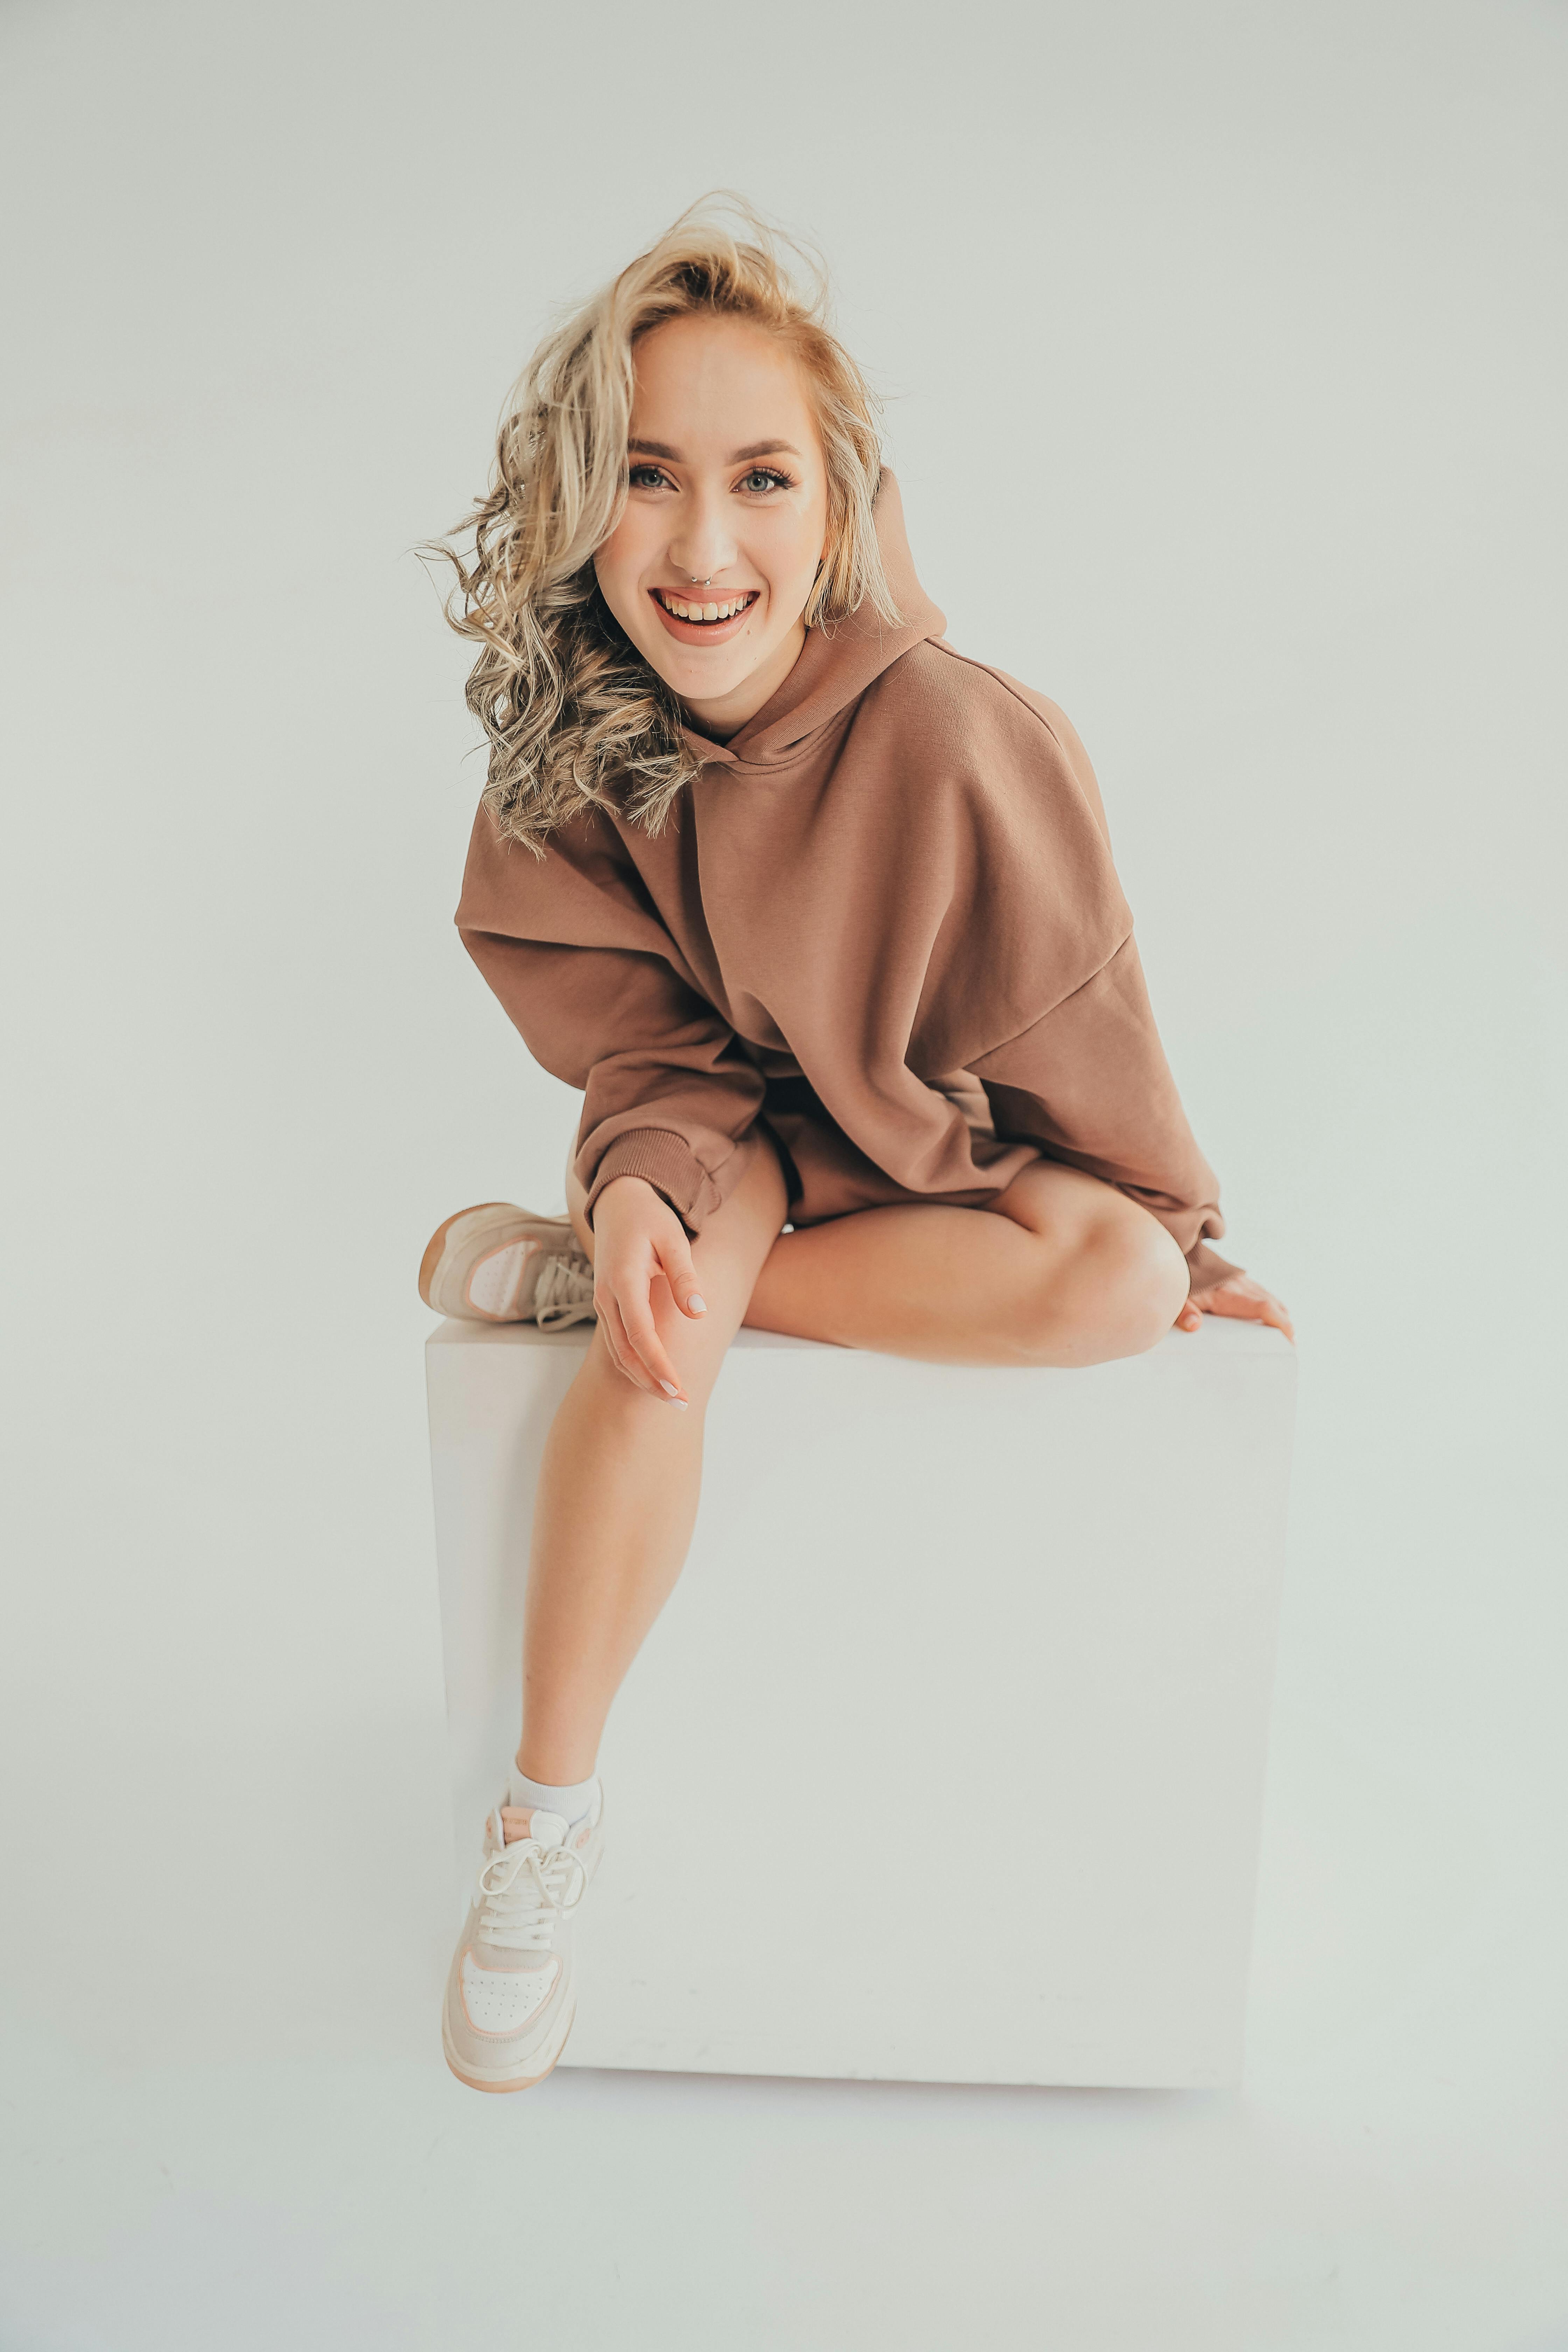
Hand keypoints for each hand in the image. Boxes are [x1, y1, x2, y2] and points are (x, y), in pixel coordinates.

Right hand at [589, 1175, 707, 1404]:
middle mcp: (607, 1296)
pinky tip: (653, 1378)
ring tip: (672, 1398)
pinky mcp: (607, 1306)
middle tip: (681, 1403)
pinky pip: (617, 1343)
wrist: (618, 1203)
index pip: (640, 1333)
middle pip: (626, 1351)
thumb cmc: (650, 1219)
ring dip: (642, 1378)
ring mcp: (603, 1303)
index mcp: (623, 1279)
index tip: (677, 1387)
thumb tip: (699, 1312)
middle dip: (651, 1381)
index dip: (658, 1364)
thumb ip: (685, 1276)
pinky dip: (633, 1364)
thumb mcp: (674, 1240)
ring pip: (618, 1352)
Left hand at [1175, 1272, 1293, 1341]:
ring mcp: (1240, 1280)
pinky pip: (1262, 1292)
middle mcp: (1239, 1285)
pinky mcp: (1238, 1278)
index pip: (1261, 1306)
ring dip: (1280, 1315)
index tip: (1289, 1338)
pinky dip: (1272, 1305)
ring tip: (1285, 1334)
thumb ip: (1184, 1311)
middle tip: (1291, 1345)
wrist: (1181, 1252)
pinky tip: (1271, 1315)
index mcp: (1227, 1293)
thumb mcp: (1177, 1297)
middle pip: (1271, 1304)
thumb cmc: (1180, 1278)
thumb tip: (1194, 1325)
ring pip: (1269, 1297)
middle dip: (1285, 1324)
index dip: (1279, 1322)